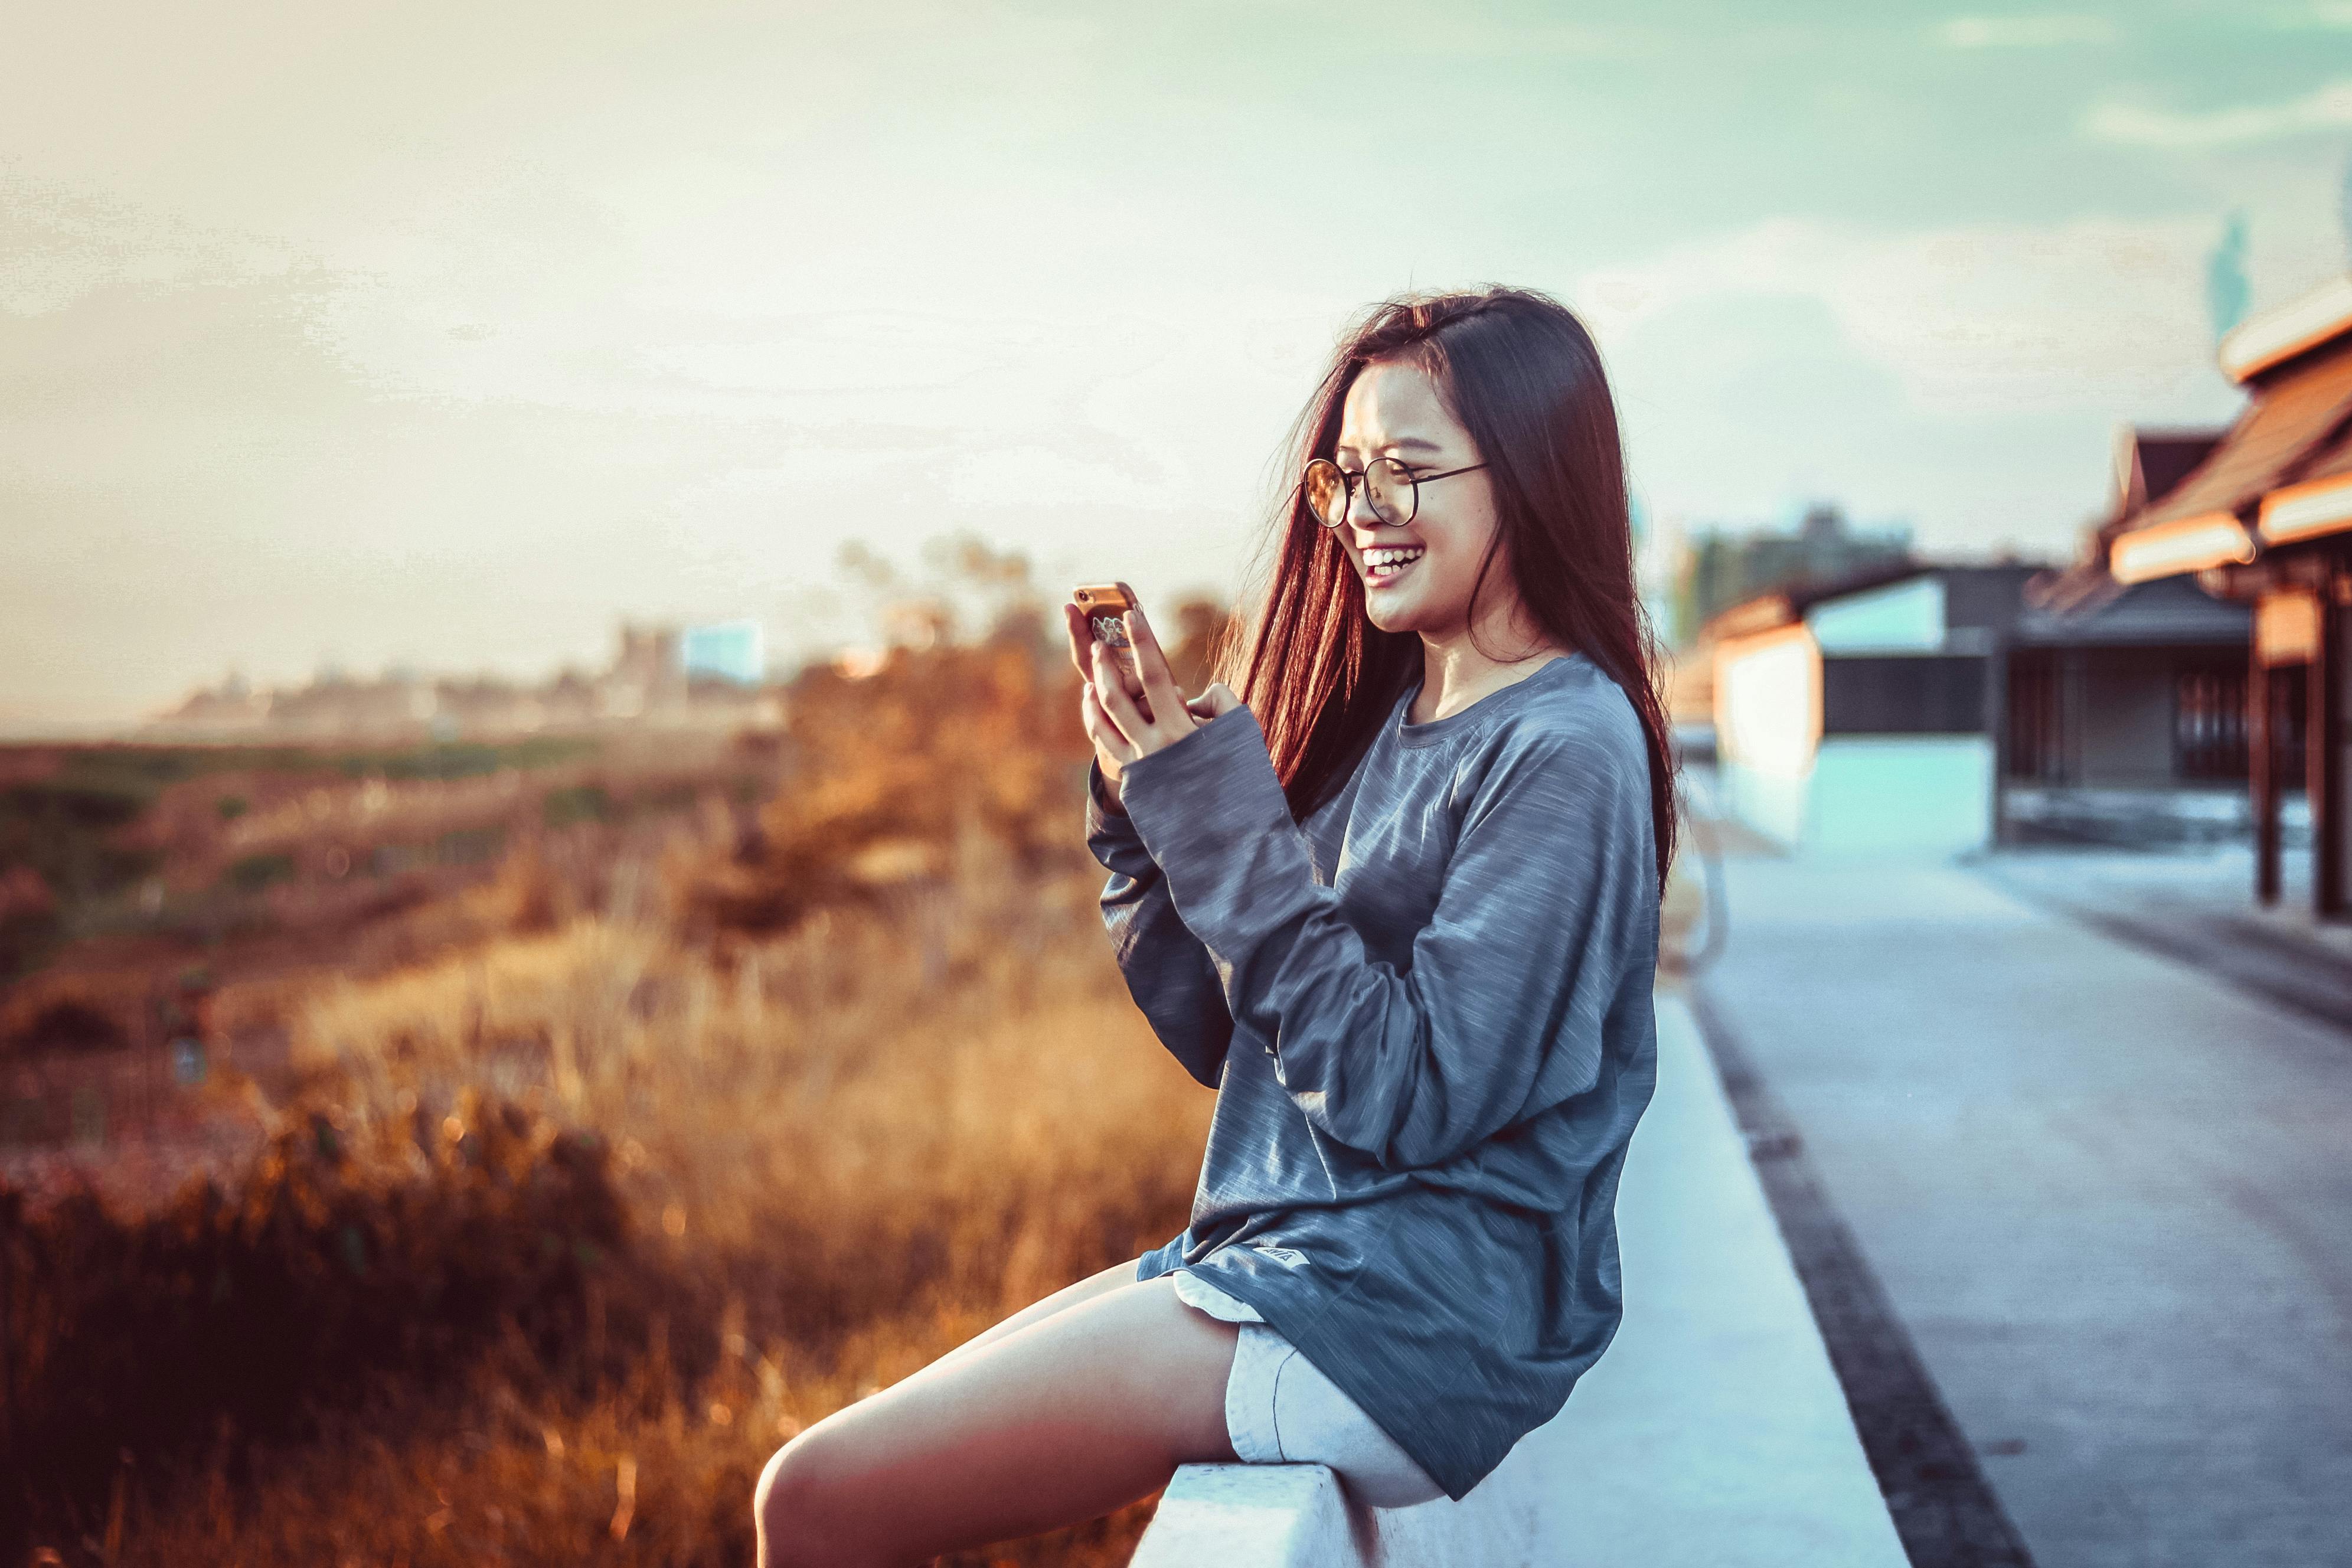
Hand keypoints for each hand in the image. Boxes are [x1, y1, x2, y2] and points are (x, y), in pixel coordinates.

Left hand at [1065, 603, 1239, 811]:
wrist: (1229, 841)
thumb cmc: (1243, 783)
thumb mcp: (1242, 736)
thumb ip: (1221, 703)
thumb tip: (1196, 694)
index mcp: (1182, 732)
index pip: (1156, 675)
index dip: (1143, 641)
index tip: (1133, 613)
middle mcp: (1153, 748)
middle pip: (1117, 695)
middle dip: (1106, 663)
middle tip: (1100, 639)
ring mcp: (1139, 767)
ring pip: (1103, 720)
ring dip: (1095, 689)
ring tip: (1093, 669)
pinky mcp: (1133, 782)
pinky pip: (1105, 743)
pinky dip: (1095, 718)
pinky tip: (1094, 703)